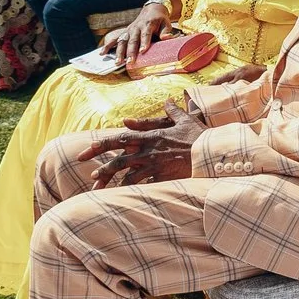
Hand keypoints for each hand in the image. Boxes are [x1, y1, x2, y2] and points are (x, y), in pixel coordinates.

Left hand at [89, 100, 213, 188]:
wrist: (212, 152)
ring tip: (101, 189)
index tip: (86, 150)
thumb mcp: (185, 120)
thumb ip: (171, 111)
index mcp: (150, 136)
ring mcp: (154, 166)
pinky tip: (123, 198)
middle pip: (119, 160)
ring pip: (127, 176)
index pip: (120, 138)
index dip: (101, 144)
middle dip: (102, 168)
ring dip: (113, 182)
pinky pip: (144, 187)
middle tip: (90, 176)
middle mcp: (148, 151)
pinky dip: (133, 192)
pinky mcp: (163, 178)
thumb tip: (167, 100)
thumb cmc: (199, 136)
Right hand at [108, 6, 171, 65]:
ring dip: (119, 52)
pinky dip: (108, 46)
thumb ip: (166, 31)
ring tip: (117, 63)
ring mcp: (129, 30)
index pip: (146, 34)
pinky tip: (102, 53)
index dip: (144, 42)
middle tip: (130, 62)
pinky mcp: (124, 33)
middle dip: (130, 52)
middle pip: (132, 40)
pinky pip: (115, 39)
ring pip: (122, 41)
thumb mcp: (166, 23)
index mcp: (147, 24)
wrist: (151, 10)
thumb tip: (167, 38)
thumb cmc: (160, 19)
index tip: (143, 51)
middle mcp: (136, 27)